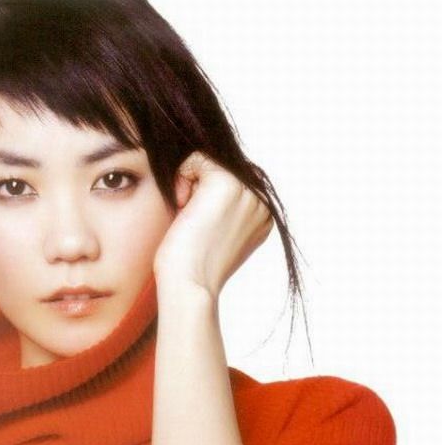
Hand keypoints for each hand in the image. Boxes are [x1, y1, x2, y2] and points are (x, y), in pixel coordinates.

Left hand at [152, 151, 274, 298]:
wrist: (189, 285)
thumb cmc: (190, 267)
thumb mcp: (214, 233)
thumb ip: (221, 208)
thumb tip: (204, 180)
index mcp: (263, 215)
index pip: (232, 182)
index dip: (205, 198)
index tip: (198, 226)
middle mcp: (262, 201)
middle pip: (220, 170)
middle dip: (199, 189)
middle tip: (191, 221)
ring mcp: (248, 190)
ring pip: (208, 163)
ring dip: (190, 184)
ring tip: (188, 215)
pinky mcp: (227, 182)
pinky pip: (197, 158)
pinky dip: (181, 178)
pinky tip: (183, 206)